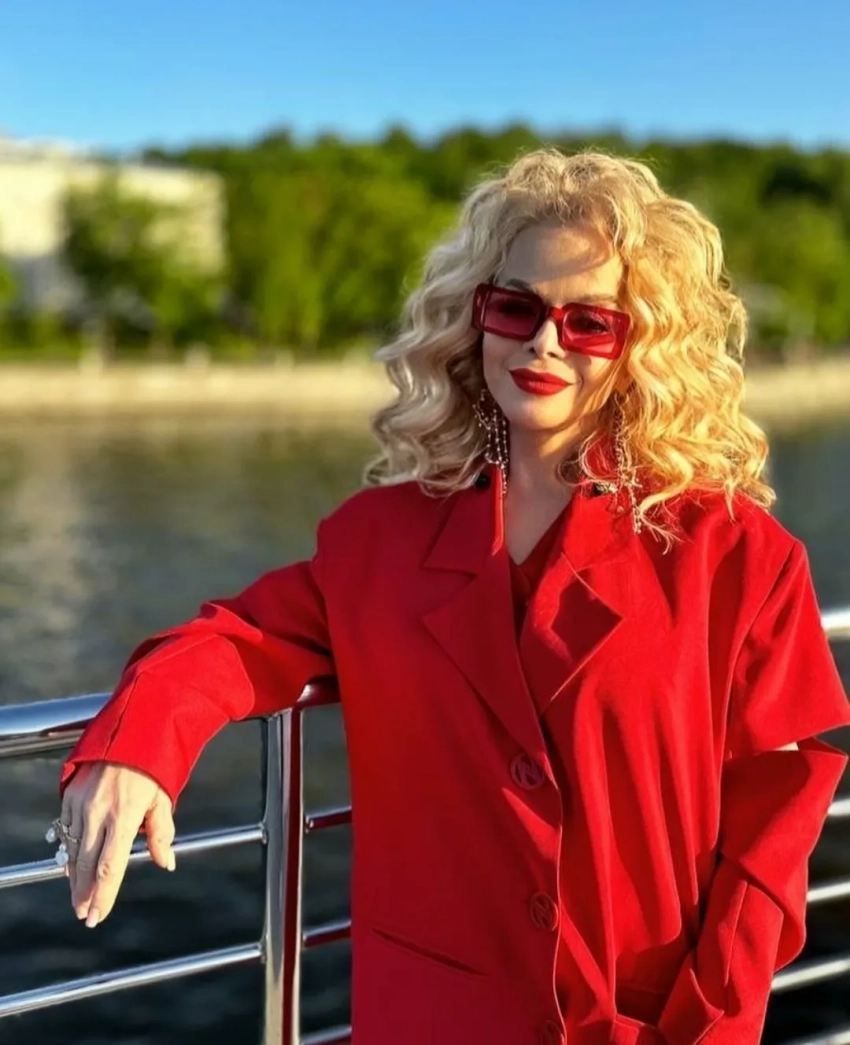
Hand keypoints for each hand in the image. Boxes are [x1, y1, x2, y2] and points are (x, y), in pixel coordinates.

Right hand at [59, 761, 176, 926]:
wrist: (131, 728)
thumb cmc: (153, 764)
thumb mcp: (163, 798)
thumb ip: (161, 834)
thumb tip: (166, 863)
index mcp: (124, 815)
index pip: (111, 866)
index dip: (103, 895)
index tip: (97, 916)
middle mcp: (98, 812)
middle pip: (87, 864)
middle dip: (84, 893)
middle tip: (84, 914)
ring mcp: (81, 803)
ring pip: (73, 849)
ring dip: (74, 876)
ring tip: (78, 896)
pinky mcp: (70, 793)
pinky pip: (66, 829)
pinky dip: (68, 850)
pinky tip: (71, 864)